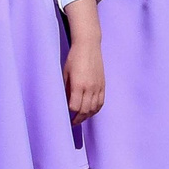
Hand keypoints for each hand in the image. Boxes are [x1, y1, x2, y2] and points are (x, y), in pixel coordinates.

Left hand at [63, 1, 106, 123]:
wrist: (88, 46)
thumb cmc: (73, 59)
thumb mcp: (65, 74)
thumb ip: (66, 89)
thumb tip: (65, 102)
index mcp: (79, 85)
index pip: (75, 107)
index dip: (70, 114)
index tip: (65, 117)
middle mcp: (90, 87)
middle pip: (85, 110)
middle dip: (78, 119)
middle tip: (72, 122)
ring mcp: (98, 86)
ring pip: (94, 108)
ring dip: (87, 116)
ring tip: (80, 118)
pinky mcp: (103, 84)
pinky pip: (101, 102)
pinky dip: (96, 109)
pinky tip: (90, 111)